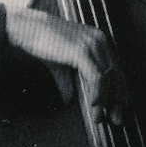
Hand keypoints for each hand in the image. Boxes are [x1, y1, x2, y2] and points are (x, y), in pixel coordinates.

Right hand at [4, 8, 124, 123]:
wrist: (26, 28)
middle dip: (117, 99)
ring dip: (105, 101)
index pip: (115, 68)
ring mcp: (92, 44)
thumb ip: (68, 81)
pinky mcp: (82, 51)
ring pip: (107, 77)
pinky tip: (94, 104)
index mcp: (98, 39)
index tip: (118, 107)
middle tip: (116, 118)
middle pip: (116, 73)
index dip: (119, 89)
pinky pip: (96, 77)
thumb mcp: (60, 64)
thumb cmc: (41, 41)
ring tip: (99, 117)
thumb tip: (69, 100)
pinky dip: (97, 93)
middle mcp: (99, 40)